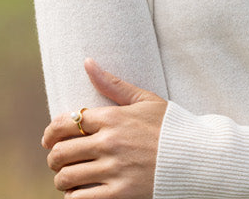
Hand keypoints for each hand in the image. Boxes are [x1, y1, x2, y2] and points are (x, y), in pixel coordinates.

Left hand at [41, 58, 167, 197]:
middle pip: (61, 152)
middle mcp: (109, 142)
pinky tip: (79, 194)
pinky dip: (74, 197)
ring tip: (66, 180)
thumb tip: (87, 62)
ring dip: (62, 180)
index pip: (65, 123)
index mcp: (112, 117)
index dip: (50, 133)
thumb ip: (113, 84)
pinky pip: (82, 198)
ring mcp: (115, 169)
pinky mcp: (121, 193)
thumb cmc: (173, 128)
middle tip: (57, 162)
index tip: (49, 140)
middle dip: (54, 159)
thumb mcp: (146, 100)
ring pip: (67, 177)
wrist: (199, 159)